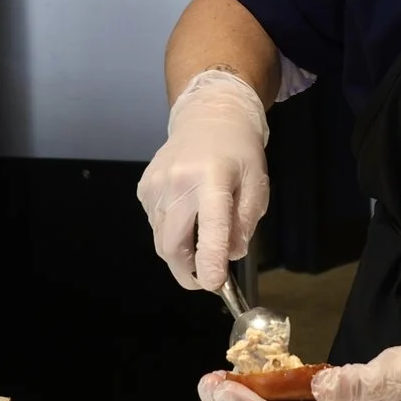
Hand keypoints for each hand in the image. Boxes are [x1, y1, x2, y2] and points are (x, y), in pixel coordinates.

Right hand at [136, 69, 269, 290]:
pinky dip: (170, 231)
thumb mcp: (257, 183)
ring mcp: (156, 185)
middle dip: (187, 271)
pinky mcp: (143, 188)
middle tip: (204, 279)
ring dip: (179, 252)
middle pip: (172, 244)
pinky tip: (186, 215)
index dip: (210, 261)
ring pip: (161, 238)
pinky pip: (155, 224)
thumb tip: (231, 254)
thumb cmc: (238, 151)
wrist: (207, 116)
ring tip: (199, 243)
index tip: (213, 284)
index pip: (210, 228)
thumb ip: (246, 221)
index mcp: (213, 178)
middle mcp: (179, 182)